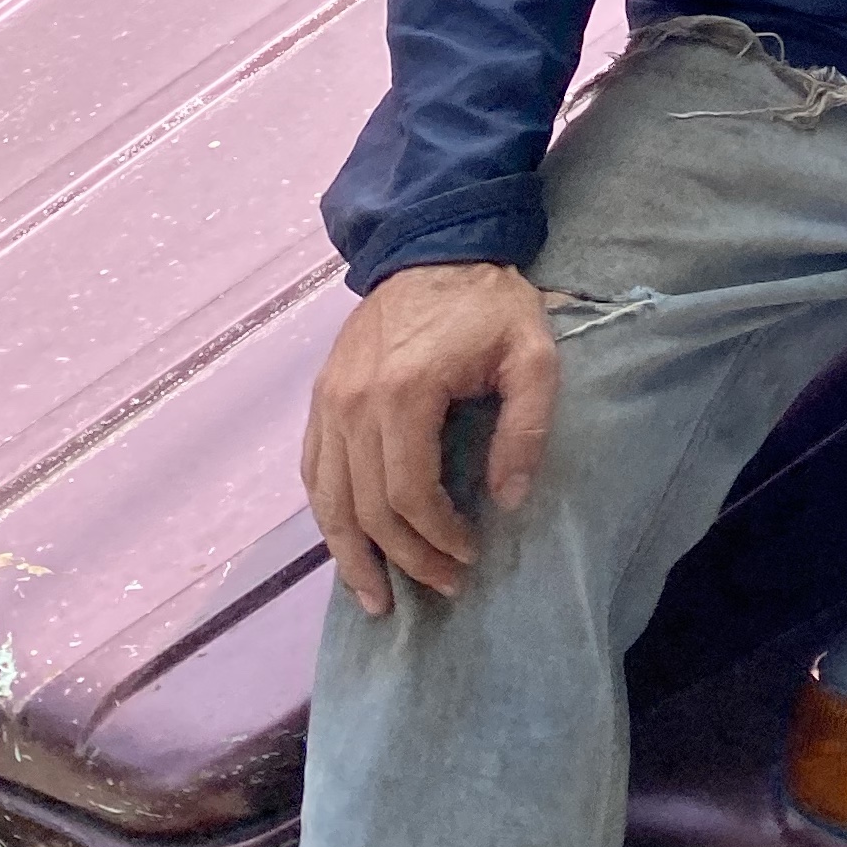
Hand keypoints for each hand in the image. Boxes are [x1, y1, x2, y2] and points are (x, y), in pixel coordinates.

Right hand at [302, 262, 558, 617]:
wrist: (434, 245)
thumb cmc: (490, 303)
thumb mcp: (533, 354)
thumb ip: (527, 427)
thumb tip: (507, 499)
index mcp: (403, 392)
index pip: (408, 495)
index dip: (437, 538)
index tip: (470, 555)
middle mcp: (352, 403)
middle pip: (367, 507)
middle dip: (405, 558)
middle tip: (443, 586)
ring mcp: (328, 400)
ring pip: (328, 500)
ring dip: (350, 556)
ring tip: (376, 600)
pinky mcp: (321, 397)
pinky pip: (313, 472)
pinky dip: (327, 516)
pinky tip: (346, 546)